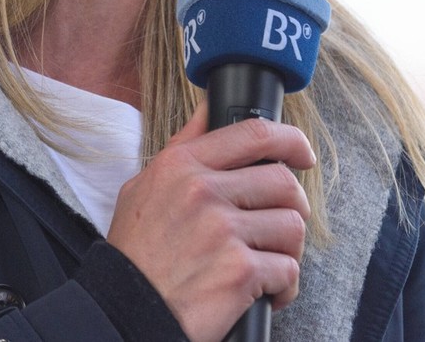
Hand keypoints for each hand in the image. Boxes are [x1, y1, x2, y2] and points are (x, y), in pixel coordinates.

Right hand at [107, 103, 315, 341]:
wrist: (122, 313)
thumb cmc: (134, 255)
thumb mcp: (143, 188)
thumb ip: (181, 147)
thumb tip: (209, 110)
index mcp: (181, 166)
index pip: (252, 133)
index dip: (290, 139)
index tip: (303, 154)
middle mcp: (202, 191)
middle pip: (284, 181)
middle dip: (294, 207)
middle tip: (281, 227)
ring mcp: (222, 230)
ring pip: (292, 226)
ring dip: (288, 251)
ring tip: (268, 265)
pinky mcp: (239, 270)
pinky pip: (287, 270)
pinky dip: (283, 288)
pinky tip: (265, 295)